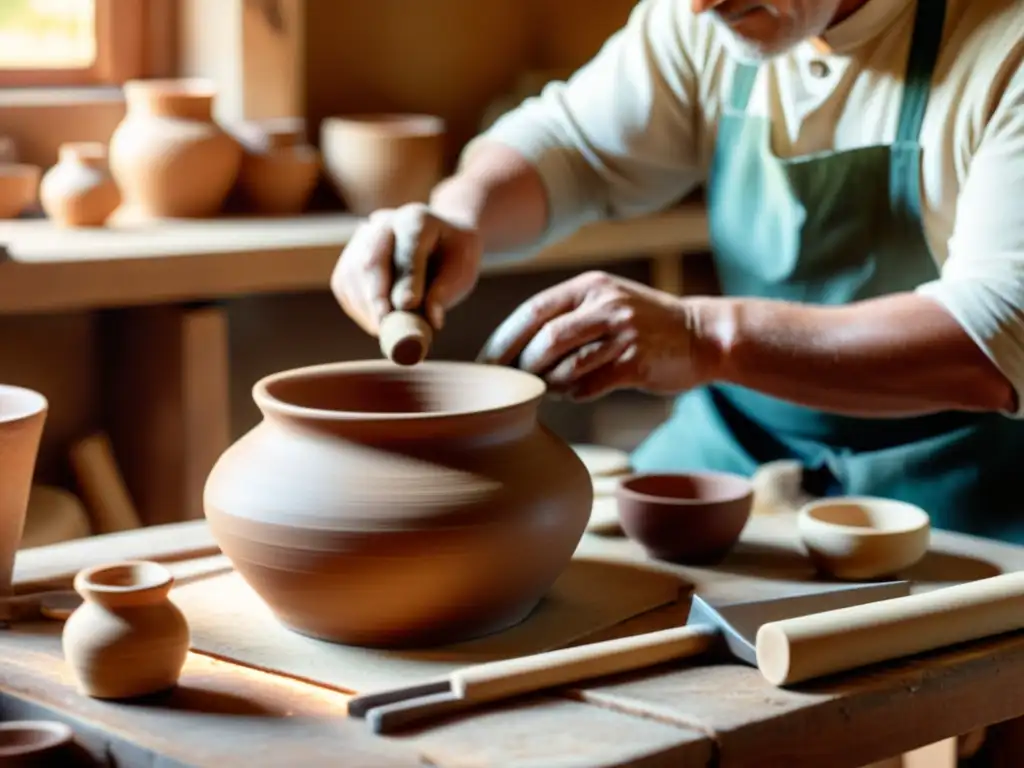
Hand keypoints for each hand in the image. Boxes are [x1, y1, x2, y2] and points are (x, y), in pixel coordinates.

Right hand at [331, 203, 482, 334]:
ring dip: (366, 308)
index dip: (407, 276)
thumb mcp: (461, 270)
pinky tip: (376, 322)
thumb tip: (430, 319)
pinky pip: (344, 286)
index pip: (409, 246)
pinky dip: (358, 309)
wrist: (437, 243)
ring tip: (387, 331)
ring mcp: (361, 241)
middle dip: (377, 296)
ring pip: (352, 275)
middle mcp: (384, 224)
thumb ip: (446, 291)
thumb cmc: (452, 259)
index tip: (408, 304)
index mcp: (416, 219)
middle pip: (372, 260)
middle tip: (385, 326)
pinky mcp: (349, 261)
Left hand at [477, 271, 707, 400]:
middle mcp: (605, 305)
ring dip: (548, 383)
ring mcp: (622, 333)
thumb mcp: (607, 301)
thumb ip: (568, 315)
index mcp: (590, 286)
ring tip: (545, 389)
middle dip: (520, 366)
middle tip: (508, 385)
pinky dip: (573, 394)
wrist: (703, 335)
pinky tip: (572, 394)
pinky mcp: (636, 363)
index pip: (533, 311)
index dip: (503, 339)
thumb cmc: (644, 324)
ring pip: (566, 364)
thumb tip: (517, 347)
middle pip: (545, 339)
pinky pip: (590, 385)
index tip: (486, 363)